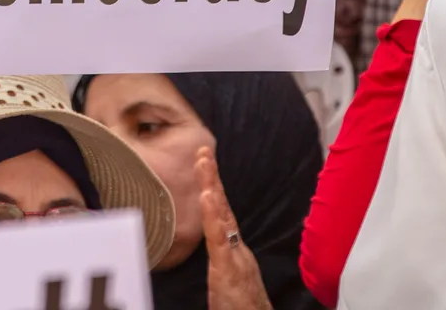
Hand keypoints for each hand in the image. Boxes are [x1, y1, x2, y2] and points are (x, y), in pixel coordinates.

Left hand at [197, 148, 270, 309]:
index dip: (214, 189)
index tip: (205, 164)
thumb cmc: (243, 307)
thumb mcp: (228, 282)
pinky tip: (206, 196)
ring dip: (211, 186)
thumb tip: (215, 250)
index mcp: (234, 250)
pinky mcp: (228, 267)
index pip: (221, 214)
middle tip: (203, 151)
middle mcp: (236, 247)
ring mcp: (234, 255)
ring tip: (203, 162)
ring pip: (221, 216)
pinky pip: (218, 238)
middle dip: (212, 178)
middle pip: (222, 207)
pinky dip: (212, 215)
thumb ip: (223, 265)